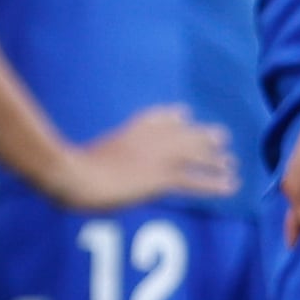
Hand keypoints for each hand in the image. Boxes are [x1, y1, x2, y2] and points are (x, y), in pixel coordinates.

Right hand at [55, 103, 237, 209]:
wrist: (71, 173)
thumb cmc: (67, 168)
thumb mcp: (82, 155)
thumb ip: (94, 157)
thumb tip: (85, 165)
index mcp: (128, 130)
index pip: (156, 117)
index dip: (171, 117)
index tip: (183, 113)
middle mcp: (147, 138)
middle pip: (183, 133)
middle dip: (203, 136)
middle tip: (222, 137)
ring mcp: (156, 156)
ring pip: (195, 154)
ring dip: (215, 159)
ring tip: (232, 163)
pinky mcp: (160, 177)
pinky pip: (195, 180)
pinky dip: (215, 182)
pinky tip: (232, 185)